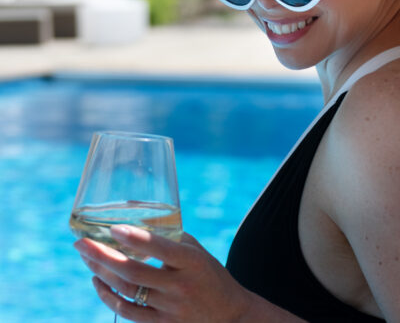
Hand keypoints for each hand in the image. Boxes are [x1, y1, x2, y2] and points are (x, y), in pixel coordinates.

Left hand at [74, 225, 251, 322]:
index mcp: (192, 262)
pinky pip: (128, 312)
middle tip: (81, 243)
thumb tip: (134, 215)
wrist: (229, 315)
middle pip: (133, 272)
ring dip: (101, 274)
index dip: (136, 238)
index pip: (160, 248)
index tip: (113, 227)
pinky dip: (108, 297)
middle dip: (102, 256)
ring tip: (86, 258)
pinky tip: (97, 281)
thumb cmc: (209, 273)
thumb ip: (169, 236)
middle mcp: (180, 286)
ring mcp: (170, 309)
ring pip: (127, 292)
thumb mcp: (195, 249)